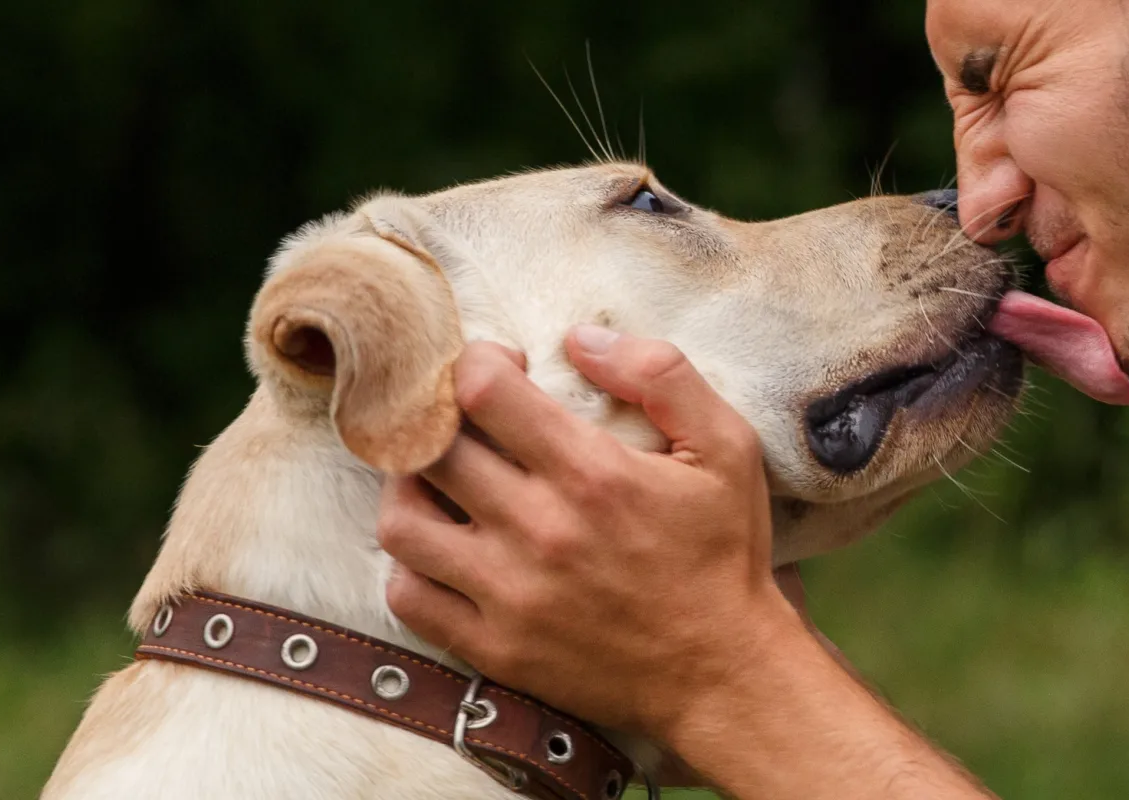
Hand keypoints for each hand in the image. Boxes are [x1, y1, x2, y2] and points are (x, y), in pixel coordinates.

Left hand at [377, 325, 806, 737]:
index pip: (482, 391)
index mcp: (591, 474)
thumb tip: (581, 337)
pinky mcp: (494, 647)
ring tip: (440, 482)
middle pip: (432, 449)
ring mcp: (509, 594)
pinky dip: (410, 566)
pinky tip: (443, 549)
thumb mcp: (726, 448)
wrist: (725, 674)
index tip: (500, 371)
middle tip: (464, 422)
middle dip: (440, 419)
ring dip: (410, 489)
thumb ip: (661, 375)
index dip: (478, 363)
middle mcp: (539, 531)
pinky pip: (409, 596)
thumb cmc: (725, 556)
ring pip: (403, 522)